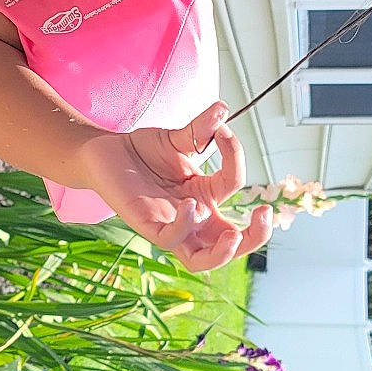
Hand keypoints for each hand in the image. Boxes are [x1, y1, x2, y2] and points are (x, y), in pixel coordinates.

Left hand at [73, 102, 273, 271]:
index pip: (233, 186)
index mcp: (205, 195)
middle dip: (256, 237)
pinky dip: (184, 226)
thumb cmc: (143, 151)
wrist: (106, 151)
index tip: (223, 132)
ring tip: (234, 234)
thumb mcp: (177, 138)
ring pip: (202, 260)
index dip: (235, 157)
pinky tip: (189, 205)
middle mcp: (193, 216)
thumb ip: (201, 129)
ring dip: (224, 252)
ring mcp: (171, 224)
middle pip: (232, 244)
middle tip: (265, 214)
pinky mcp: (147, 226)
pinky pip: (170, 241)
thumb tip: (223, 110)